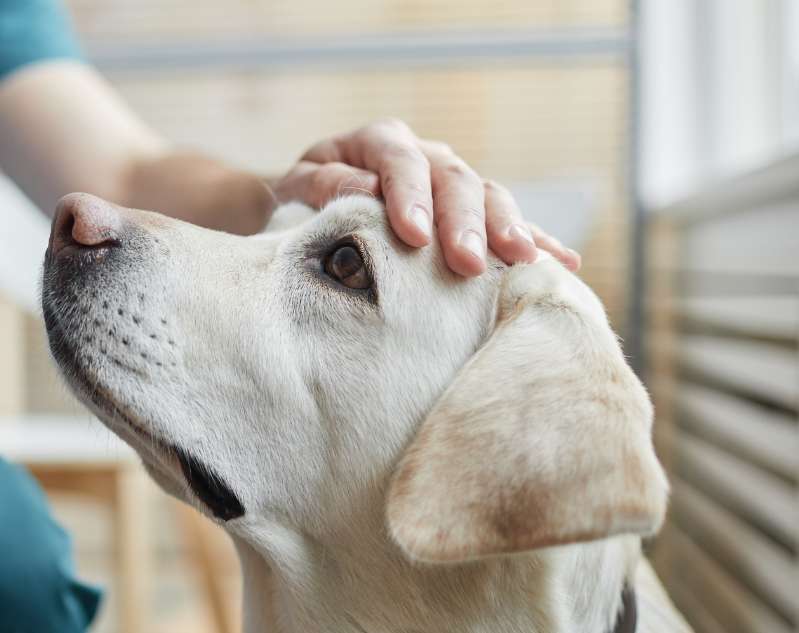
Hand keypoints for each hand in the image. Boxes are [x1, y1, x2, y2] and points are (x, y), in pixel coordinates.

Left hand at [273, 119, 580, 275]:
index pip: (400, 161)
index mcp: (378, 142)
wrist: (308, 210)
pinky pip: (509, 223)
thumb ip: (323, 186)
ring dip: (508, 230)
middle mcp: (424, 155)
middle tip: (467, 263)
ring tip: (524, 262)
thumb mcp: (296, 190)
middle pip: (454, 180)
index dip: (409, 197)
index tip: (414, 236)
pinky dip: (537, 241)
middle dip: (464, 223)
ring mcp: (452, 183)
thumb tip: (364, 190)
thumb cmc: (300, 202)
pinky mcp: (471, 214)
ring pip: (489, 197)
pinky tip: (564, 263)